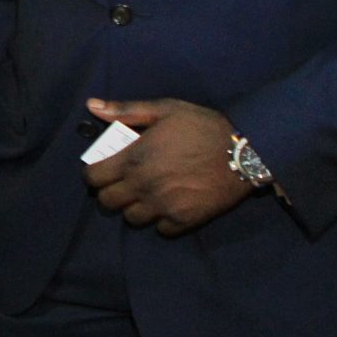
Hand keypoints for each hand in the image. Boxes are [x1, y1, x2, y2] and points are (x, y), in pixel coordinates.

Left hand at [83, 98, 253, 234]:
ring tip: (147, 195)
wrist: (245, 151)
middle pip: (107, 202)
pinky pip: (160, 230)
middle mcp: (142, 185)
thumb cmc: (202, 126)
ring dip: (134, 208)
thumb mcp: (165, 110)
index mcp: (133, 158)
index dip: (94, 174)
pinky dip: (161, 222)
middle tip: (124, 184)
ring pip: (131, 219)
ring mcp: (162, 206)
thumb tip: (91, 106)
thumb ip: (126, 110)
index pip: (93, 178)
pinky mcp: (184, 220)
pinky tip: (168, 206)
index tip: (104, 170)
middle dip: (111, 193)